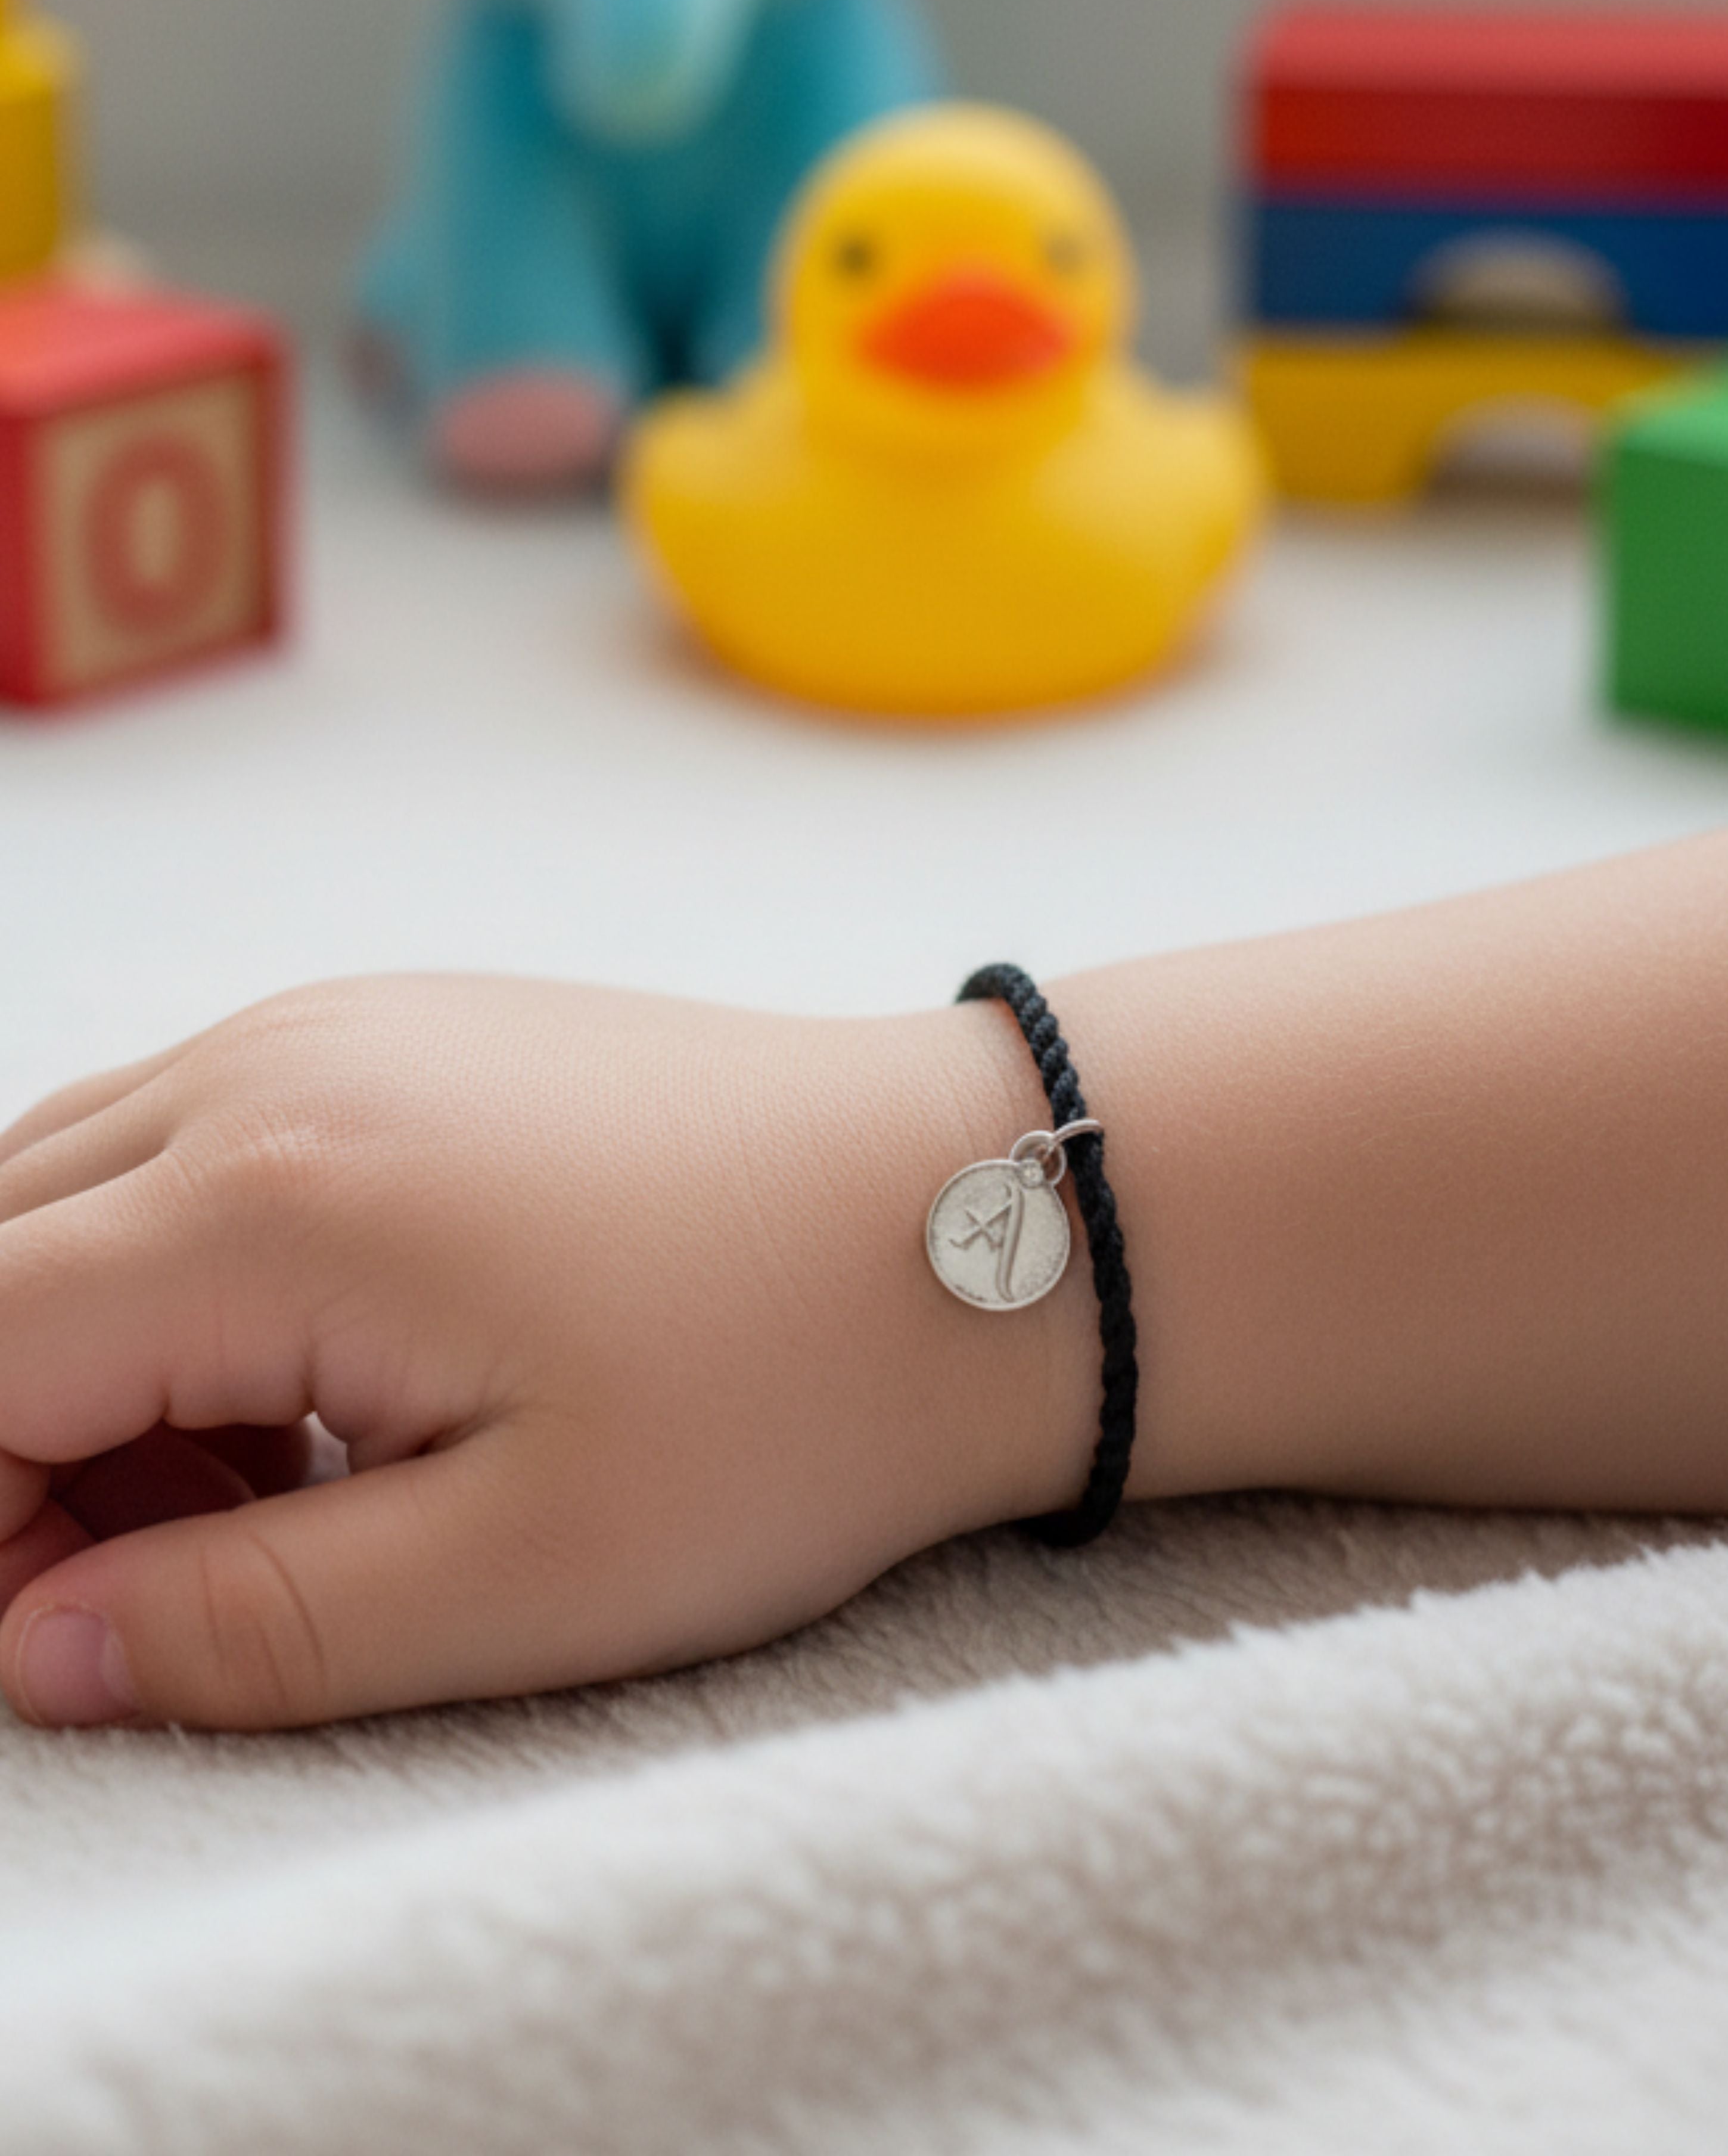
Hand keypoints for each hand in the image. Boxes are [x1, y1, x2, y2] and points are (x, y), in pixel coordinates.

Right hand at [0, 979, 1089, 1730]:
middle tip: (164, 1584)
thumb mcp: (528, 1575)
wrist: (988, 1219)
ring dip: (95, 1360)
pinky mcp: (409, 1034)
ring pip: (81, 1190)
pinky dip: (190, 1281)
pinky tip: (328, 1390)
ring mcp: (341, 1026)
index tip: (71, 1638)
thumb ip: (245, 1627)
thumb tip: (41, 1651)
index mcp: (273, 1196)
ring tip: (266, 1500)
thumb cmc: (792, 1394)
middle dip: (18, 1441)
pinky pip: (200, 1145)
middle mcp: (274, 1067)